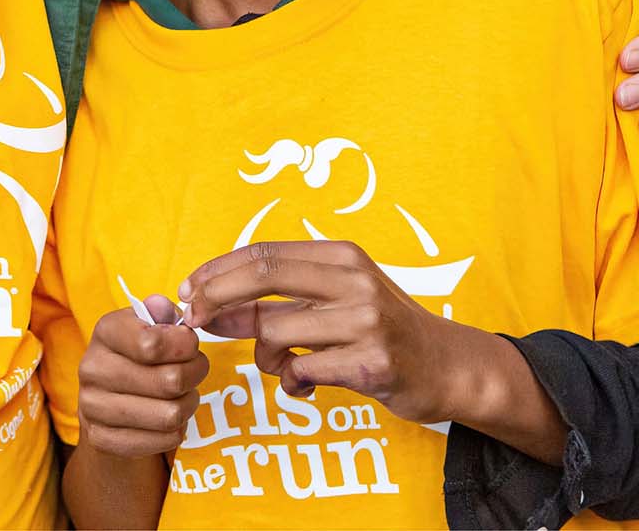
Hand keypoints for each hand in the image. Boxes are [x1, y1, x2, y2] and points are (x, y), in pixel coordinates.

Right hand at [77, 299, 209, 456]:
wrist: (106, 401)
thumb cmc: (137, 355)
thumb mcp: (147, 325)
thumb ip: (161, 313)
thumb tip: (165, 309)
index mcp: (105, 332)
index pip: (152, 344)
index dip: (185, 345)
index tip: (191, 345)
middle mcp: (92, 368)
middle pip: (169, 381)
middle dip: (195, 375)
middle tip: (195, 371)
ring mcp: (92, 406)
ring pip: (170, 414)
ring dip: (189, 404)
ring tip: (184, 394)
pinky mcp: (102, 438)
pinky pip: (163, 440)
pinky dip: (177, 430)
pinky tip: (168, 416)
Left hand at [178, 240, 475, 427]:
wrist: (449, 366)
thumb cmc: (380, 330)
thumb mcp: (334, 301)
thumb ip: (277, 302)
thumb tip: (208, 309)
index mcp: (341, 255)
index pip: (264, 252)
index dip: (218, 271)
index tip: (189, 291)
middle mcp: (354, 280)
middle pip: (263, 274)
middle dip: (217, 297)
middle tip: (196, 321)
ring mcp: (366, 321)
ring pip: (275, 332)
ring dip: (265, 357)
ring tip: (283, 366)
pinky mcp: (373, 362)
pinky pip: (302, 371)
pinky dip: (291, 382)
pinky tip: (304, 385)